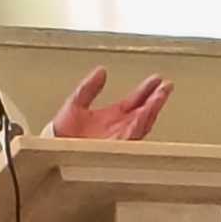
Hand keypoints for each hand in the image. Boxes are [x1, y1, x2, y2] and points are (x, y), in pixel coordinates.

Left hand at [47, 66, 171, 140]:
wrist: (54, 150)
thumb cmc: (63, 135)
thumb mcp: (75, 103)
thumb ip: (89, 88)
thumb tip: (100, 71)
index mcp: (112, 117)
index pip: (134, 101)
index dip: (146, 89)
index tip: (156, 78)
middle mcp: (120, 128)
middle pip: (144, 112)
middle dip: (156, 98)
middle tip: (166, 86)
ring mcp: (120, 139)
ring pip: (142, 122)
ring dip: (152, 108)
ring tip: (161, 95)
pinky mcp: (117, 147)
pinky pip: (132, 135)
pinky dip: (140, 123)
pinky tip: (146, 113)